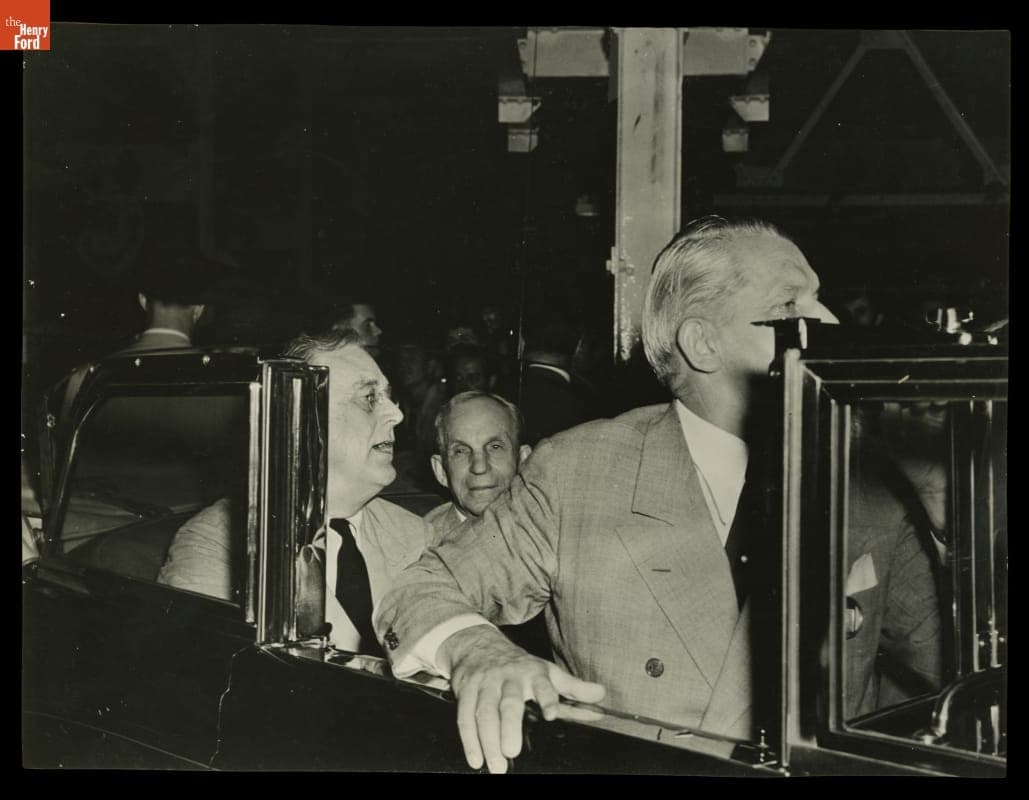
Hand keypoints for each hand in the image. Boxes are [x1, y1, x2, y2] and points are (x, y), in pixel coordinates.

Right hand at [441, 625, 605, 773]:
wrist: (478, 644)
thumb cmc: (519, 664)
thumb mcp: (547, 671)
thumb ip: (573, 687)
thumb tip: (601, 695)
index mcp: (532, 672)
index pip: (542, 684)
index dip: (547, 697)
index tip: (551, 714)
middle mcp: (508, 677)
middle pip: (508, 702)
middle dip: (509, 727)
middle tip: (512, 751)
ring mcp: (485, 684)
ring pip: (484, 712)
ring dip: (487, 740)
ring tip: (496, 765)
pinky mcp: (465, 691)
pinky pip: (465, 716)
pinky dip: (469, 739)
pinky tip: (476, 759)